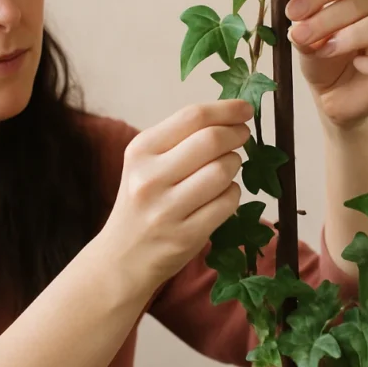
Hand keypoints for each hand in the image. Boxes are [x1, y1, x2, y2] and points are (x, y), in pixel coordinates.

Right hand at [99, 99, 253, 294]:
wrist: (122, 257)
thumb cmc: (143, 201)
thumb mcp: (147, 163)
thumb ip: (182, 138)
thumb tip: (232, 115)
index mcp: (140, 150)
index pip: (192, 117)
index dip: (227, 109)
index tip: (245, 109)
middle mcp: (149, 178)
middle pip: (211, 140)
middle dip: (237, 134)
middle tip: (243, 136)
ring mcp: (167, 210)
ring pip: (223, 171)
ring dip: (234, 165)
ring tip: (226, 169)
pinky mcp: (185, 236)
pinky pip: (228, 202)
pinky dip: (233, 194)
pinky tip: (221, 195)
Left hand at [285, 0, 367, 129]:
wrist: (332, 98)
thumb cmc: (322, 63)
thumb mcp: (305, 46)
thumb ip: (302, 34)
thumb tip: (298, 31)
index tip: (292, 12)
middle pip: (361, 0)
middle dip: (326, 18)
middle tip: (300, 36)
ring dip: (353, 34)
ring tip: (326, 50)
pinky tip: (355, 66)